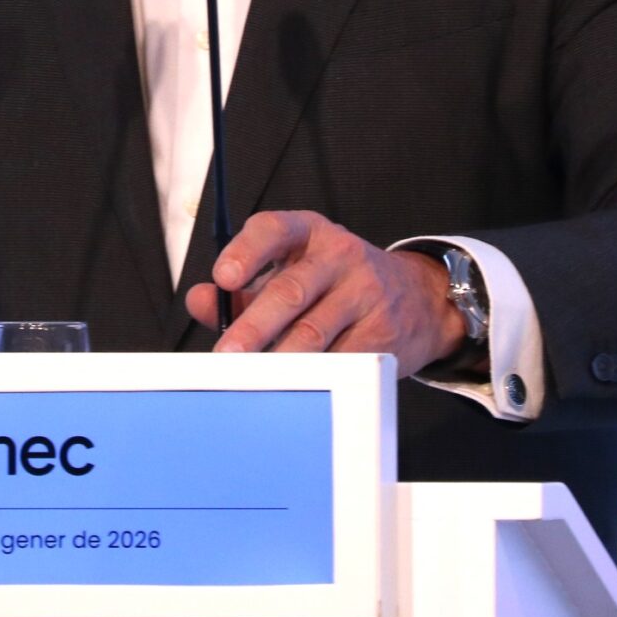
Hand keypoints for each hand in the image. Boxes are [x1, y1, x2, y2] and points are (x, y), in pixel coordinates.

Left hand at [183, 209, 466, 371]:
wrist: (416, 299)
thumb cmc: (334, 285)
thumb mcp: (290, 271)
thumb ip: (240, 288)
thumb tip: (200, 301)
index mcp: (309, 233)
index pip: (274, 229)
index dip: (246, 252)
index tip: (224, 279)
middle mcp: (340, 255)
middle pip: (290, 290)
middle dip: (254, 326)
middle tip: (226, 354)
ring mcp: (366, 292)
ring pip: (314, 331)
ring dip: (279, 359)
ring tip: (253, 379)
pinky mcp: (382, 330)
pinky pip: (340, 358)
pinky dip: (314, 375)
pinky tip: (294, 387)